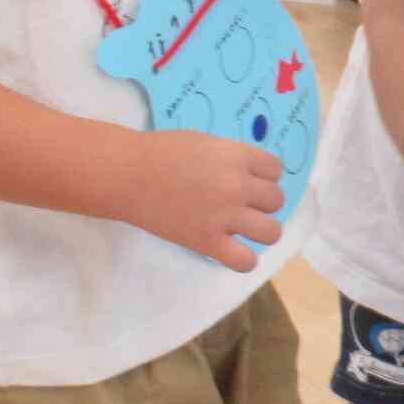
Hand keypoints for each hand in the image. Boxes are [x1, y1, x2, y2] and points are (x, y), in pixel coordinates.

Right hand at [121, 131, 286, 270]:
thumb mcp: (205, 142)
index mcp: (236, 156)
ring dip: (261, 230)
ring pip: (271, 232)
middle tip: (240, 204)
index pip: (276, 170)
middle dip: (261, 202)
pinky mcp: (208, 243)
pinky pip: (246, 261)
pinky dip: (243, 259)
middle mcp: (237, 186)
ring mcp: (224, 216)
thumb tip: (253, 176)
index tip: (248, 180)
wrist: (127, 175)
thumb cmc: (161, 153)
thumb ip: (232, 157)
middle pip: (276, 201)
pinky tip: (230, 249)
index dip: (264, 176)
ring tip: (243, 228)